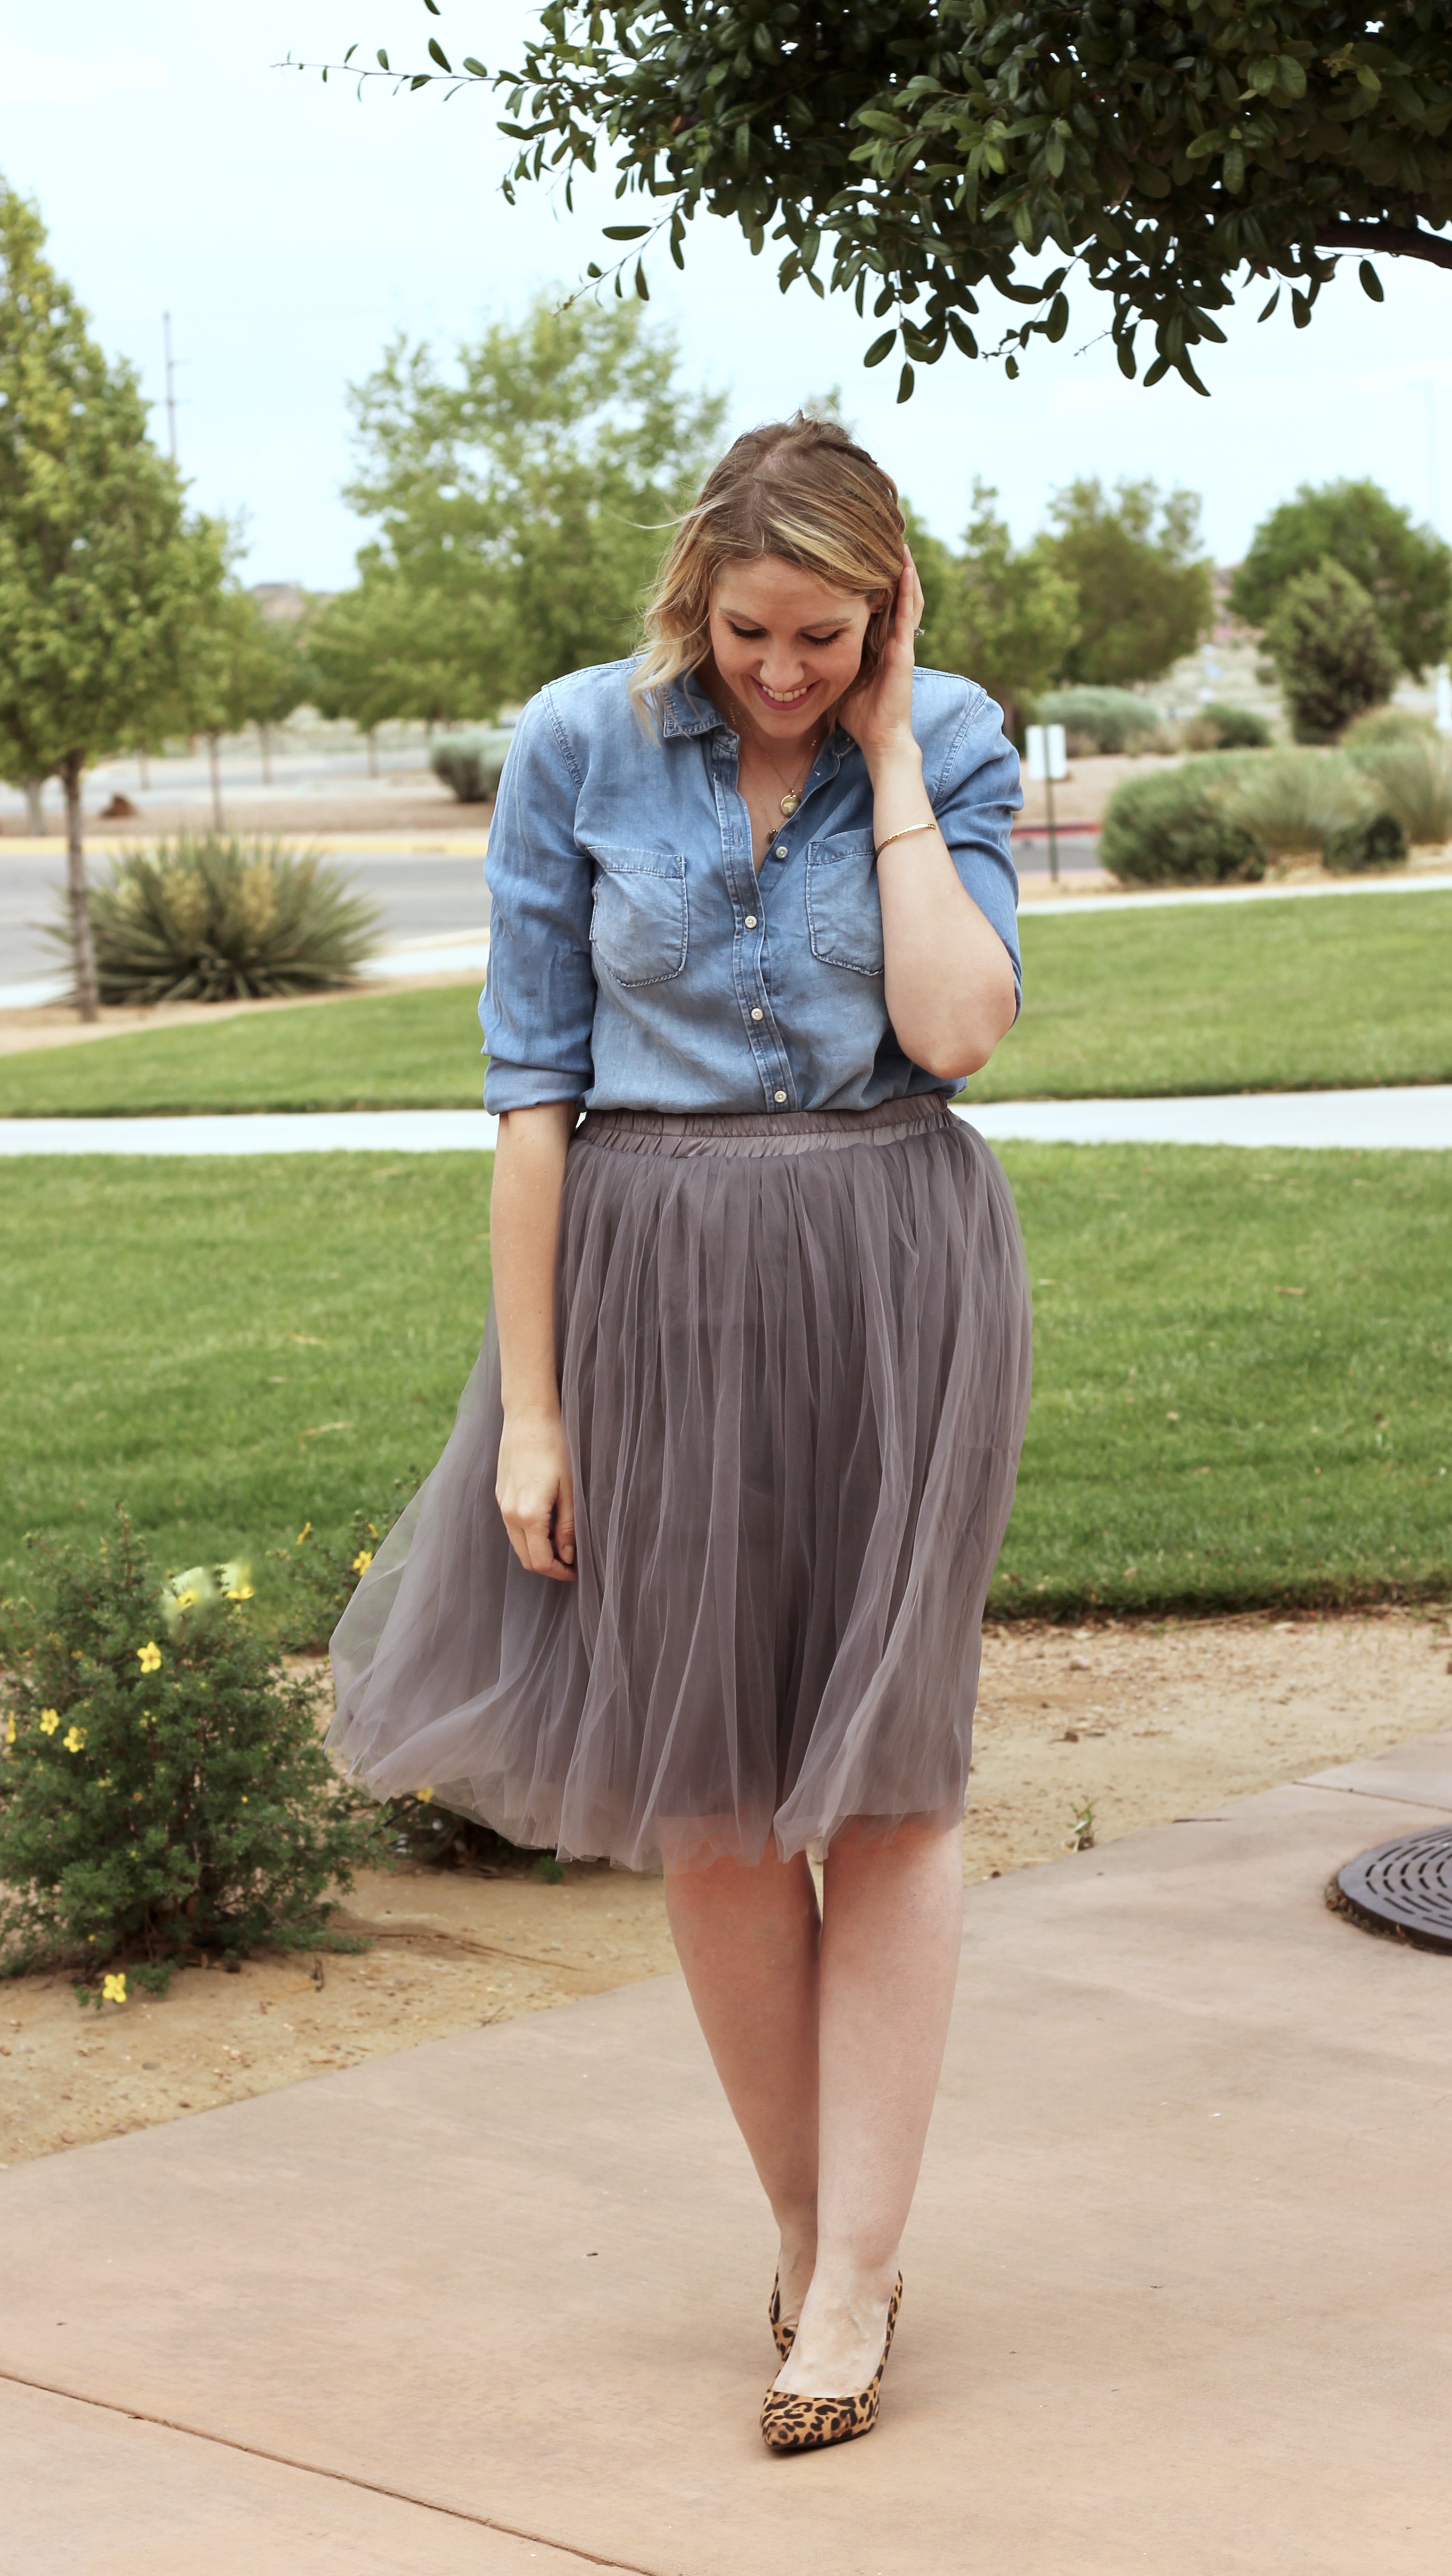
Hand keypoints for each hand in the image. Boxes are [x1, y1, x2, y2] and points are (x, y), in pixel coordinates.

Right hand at [496, 1410, 576, 1582]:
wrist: (528, 1418)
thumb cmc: (556, 1449)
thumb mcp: (570, 1490)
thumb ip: (567, 1526)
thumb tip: (567, 1555)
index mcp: (529, 1515)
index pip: (541, 1561)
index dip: (559, 1573)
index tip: (576, 1572)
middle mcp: (510, 1514)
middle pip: (526, 1557)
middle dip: (548, 1566)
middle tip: (570, 1564)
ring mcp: (502, 1504)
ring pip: (517, 1543)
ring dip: (538, 1551)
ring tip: (561, 1544)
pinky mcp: (500, 1494)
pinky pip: (512, 1526)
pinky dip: (528, 1535)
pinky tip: (547, 1524)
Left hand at [837, 550, 922, 774]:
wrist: (880, 738)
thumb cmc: (860, 714)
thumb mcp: (837, 678)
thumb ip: (826, 661)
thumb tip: (799, 651)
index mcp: (878, 644)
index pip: (878, 604)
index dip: (875, 580)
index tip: (863, 554)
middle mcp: (892, 639)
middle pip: (896, 594)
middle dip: (892, 567)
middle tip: (886, 536)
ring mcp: (901, 643)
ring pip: (906, 597)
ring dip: (904, 569)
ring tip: (899, 540)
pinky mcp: (904, 650)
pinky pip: (907, 613)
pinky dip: (907, 589)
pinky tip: (905, 567)